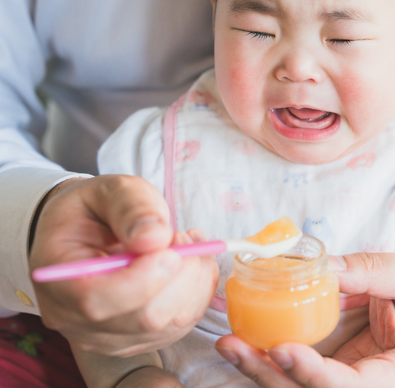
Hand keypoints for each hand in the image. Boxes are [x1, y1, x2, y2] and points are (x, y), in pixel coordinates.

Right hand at [29, 175, 217, 356]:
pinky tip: (193, 262)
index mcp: (57, 279)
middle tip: (185, 235)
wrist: (90, 231)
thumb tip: (155, 237)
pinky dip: (200, 290)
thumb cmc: (97, 210)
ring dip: (196, 280)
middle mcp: (77, 320)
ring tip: (189, 242)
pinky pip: (185, 323)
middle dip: (180, 275)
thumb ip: (130, 208)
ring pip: (172, 324)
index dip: (143, 278)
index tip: (170, 245)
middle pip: (145, 318)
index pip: (97, 301)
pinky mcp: (142, 339)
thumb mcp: (110, 191)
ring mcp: (110, 337)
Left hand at [215, 252, 394, 387]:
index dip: (313, 374)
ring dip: (262, 371)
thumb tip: (323, 266)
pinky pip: (299, 376)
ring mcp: (351, 386)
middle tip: (232, 346)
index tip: (283, 349)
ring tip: (230, 344)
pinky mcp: (336, 377)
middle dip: (270, 375)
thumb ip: (375, 270)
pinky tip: (247, 341)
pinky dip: (272, 361)